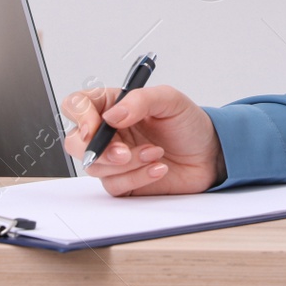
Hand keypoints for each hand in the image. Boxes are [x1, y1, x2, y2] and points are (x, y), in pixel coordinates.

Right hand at [61, 83, 226, 196]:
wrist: (209, 154)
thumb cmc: (188, 124)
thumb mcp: (170, 100)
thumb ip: (141, 100)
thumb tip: (112, 115)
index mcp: (113, 105)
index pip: (77, 105)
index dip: (79, 116)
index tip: (95, 127)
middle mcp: (109, 132)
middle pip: (76, 142)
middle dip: (98, 150)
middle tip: (124, 152)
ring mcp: (114, 159)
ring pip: (96, 167)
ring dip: (127, 163)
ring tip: (156, 153)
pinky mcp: (123, 182)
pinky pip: (115, 185)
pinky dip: (138, 177)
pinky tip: (159, 168)